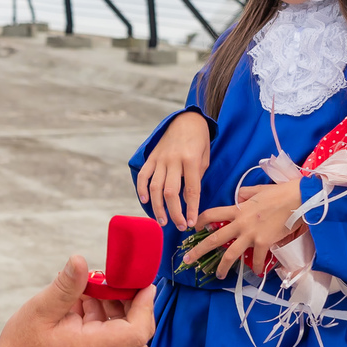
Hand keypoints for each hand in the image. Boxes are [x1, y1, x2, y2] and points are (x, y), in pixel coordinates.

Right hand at [0, 256, 154, 346]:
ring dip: (114, 307)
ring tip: (92, 287)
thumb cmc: (20, 346)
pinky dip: (101, 316)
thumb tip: (80, 259)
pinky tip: (81, 300)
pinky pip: (106, 337)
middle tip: (114, 279)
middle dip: (131, 303)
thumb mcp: (40, 310)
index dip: (145, 306)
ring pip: (122, 334)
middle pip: (136, 333)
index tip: (143, 283)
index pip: (137, 331)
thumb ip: (65, 286)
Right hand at [136, 111, 210, 230]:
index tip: (191, 222)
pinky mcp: (151, 157)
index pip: (191, 190)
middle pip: (170, 192)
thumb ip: (196, 177)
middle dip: (174, 213)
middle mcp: (173, 160)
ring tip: (162, 221)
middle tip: (178, 226)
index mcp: (190, 160)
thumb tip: (187, 199)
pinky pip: (143, 175)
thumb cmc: (199, 140)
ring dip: (157, 207)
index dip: (191, 209)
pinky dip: (142, 189)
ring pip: (155, 187)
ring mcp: (160, 159)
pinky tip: (145, 201)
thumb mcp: (205, 157)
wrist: (186, 119)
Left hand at [184, 179, 303, 278]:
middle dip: (199, 250)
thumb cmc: (279, 193)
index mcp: (237, 209)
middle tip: (188, 259)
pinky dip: (257, 267)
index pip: (211, 214)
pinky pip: (257, 259)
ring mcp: (251, 234)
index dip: (199, 221)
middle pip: (215, 239)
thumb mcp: (257, 190)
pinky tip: (257, 272)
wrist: (297, 199)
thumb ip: (245, 194)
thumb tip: (239, 197)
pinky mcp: (264, 242)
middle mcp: (240, 223)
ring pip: (231, 254)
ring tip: (219, 275)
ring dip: (223, 267)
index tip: (192, 228)